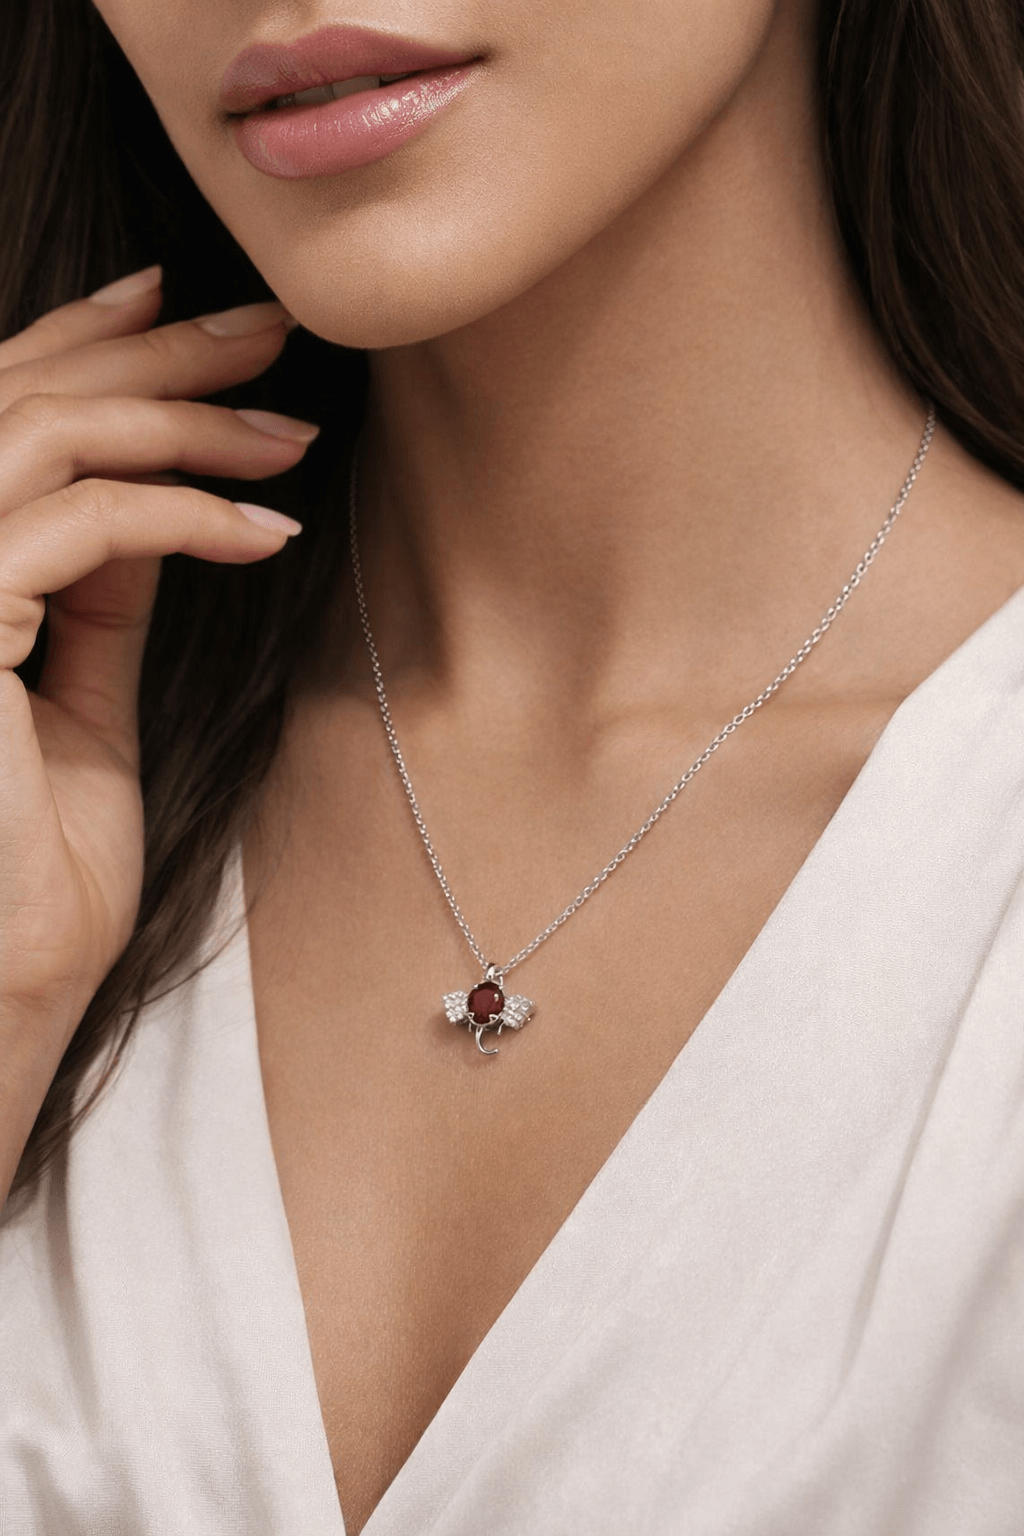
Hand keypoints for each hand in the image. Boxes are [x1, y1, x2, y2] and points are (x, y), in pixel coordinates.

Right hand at [0, 265, 315, 1071]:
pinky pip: (77, 527)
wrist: (9, 988)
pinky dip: (181, 517)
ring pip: (45, 439)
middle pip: (18, 401)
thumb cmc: (37, 868)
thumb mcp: (80, 700)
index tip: (172, 304)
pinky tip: (266, 532)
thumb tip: (154, 500)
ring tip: (289, 433)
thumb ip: (98, 595)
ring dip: (181, 421)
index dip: (78, 344)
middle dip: (151, 353)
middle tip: (266, 326)